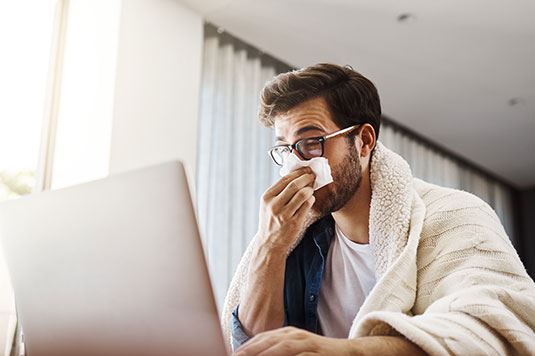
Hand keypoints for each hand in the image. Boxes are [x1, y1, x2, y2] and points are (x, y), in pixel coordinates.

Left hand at [234, 327, 356, 355]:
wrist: (346, 353)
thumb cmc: (315, 353)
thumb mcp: (294, 349)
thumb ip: (275, 350)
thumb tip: (251, 353)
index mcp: (286, 333)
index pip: (260, 339)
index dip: (244, 348)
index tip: (232, 355)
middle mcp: (294, 335)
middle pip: (266, 342)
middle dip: (249, 351)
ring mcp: (306, 343)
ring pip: (281, 348)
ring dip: (264, 354)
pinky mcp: (316, 352)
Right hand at [257, 167, 316, 252]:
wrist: (269, 243)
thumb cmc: (271, 221)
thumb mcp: (268, 204)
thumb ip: (279, 191)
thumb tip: (296, 175)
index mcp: (267, 197)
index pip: (285, 179)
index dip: (298, 172)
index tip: (306, 170)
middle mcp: (274, 205)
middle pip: (295, 185)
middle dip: (306, 178)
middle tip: (312, 176)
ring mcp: (284, 215)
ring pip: (303, 194)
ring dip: (310, 189)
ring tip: (311, 188)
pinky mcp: (294, 223)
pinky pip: (307, 205)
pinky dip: (311, 199)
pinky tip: (311, 199)